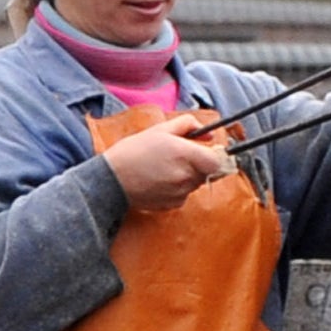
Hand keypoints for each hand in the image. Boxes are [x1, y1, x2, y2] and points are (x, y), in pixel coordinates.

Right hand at [101, 118, 234, 211]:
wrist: (111, 180)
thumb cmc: (133, 151)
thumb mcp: (160, 129)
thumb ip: (189, 125)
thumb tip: (209, 134)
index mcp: (186, 154)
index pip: (219, 160)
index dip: (216, 155)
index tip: (209, 151)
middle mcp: (186, 176)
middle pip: (209, 172)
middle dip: (199, 164)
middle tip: (179, 157)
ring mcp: (180, 193)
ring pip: (196, 183)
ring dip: (188, 176)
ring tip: (164, 168)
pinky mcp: (172, 205)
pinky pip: (184, 195)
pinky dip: (177, 189)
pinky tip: (159, 181)